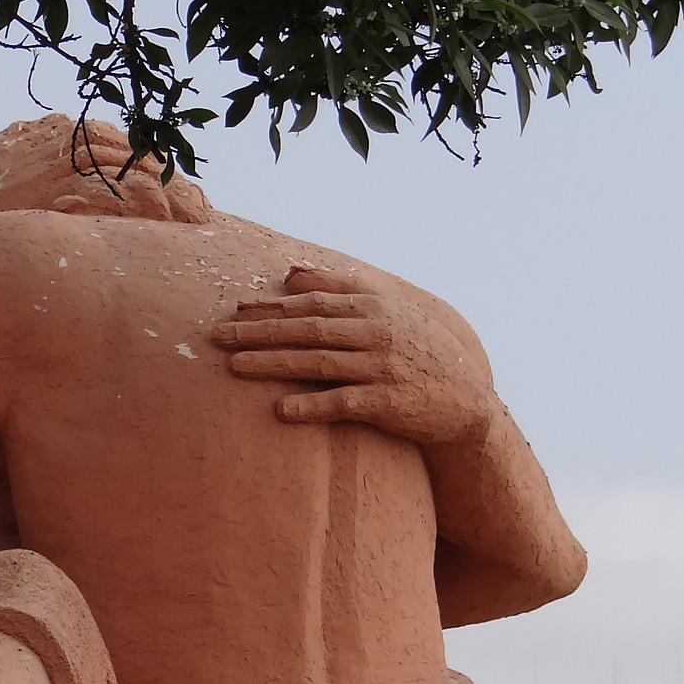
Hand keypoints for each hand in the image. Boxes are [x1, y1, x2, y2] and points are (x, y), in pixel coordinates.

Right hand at [0, 115, 208, 226]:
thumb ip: (22, 146)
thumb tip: (44, 134)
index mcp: (53, 130)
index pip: (121, 143)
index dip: (155, 170)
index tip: (180, 196)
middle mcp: (61, 136)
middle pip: (139, 153)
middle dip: (176, 183)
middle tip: (204, 213)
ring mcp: (62, 157)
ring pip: (138, 170)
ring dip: (173, 197)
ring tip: (198, 224)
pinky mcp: (61, 184)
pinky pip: (122, 194)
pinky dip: (151, 210)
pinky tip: (169, 230)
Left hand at [209, 266, 494, 444]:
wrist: (465, 399)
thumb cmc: (416, 352)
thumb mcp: (386, 310)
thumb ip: (339, 289)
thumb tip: (291, 273)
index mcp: (373, 306)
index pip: (312, 303)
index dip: (271, 306)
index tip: (235, 308)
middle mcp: (376, 331)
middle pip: (307, 328)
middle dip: (259, 331)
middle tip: (218, 336)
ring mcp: (382, 367)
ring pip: (317, 363)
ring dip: (273, 363)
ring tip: (234, 367)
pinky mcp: (388, 402)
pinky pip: (342, 403)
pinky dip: (311, 406)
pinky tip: (281, 410)